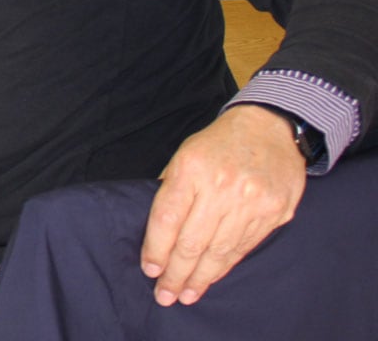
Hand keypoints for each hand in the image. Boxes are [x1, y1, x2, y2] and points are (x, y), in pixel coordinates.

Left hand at [140, 105, 305, 305]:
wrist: (270, 128)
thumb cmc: (218, 143)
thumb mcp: (184, 154)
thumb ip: (171, 188)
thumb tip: (156, 230)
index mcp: (192, 168)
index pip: (167, 218)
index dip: (156, 248)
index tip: (149, 270)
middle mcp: (222, 186)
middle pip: (192, 241)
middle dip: (176, 273)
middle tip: (164, 295)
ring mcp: (251, 202)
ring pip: (219, 251)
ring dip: (200, 278)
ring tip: (185, 294)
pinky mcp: (274, 213)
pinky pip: (243, 248)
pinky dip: (224, 267)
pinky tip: (211, 277)